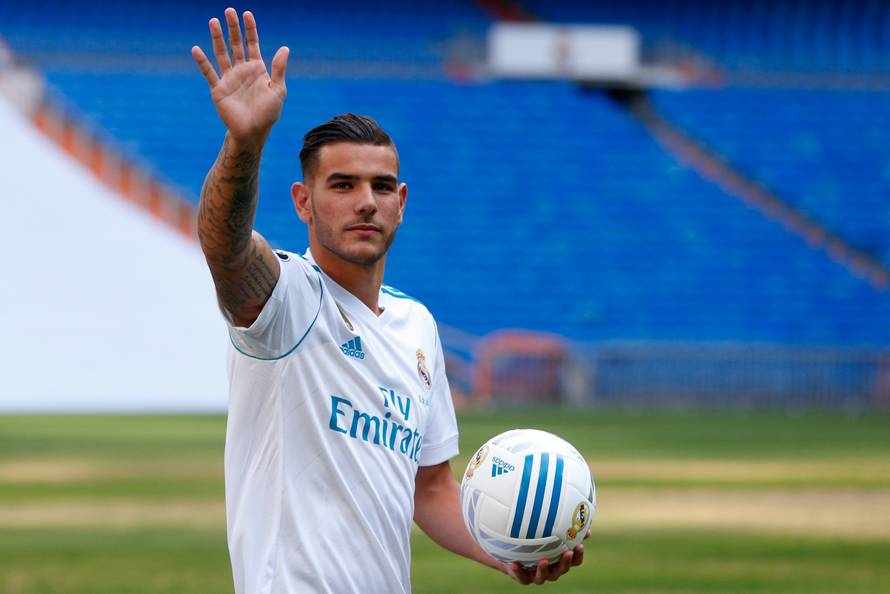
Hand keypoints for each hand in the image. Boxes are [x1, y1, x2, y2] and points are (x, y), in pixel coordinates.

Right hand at [191, 8, 288, 143]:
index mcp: (257, 69)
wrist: (253, 132)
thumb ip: (279, 69)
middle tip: (229, 11)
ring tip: (213, 21)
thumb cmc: (268, 113)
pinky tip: (196, 49)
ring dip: (217, 38)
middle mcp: (242, 70)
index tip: (247, 13)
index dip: (250, 29)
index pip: (252, 44)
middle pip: (236, 44)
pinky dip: (202, 62)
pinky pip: (209, 73)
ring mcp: (229, 78)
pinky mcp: (218, 89)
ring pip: (222, 53)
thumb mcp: (278, 90)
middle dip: (233, 28)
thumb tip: (285, 48)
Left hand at [505, 533, 587, 585]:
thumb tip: (577, 517)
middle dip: (565, 562)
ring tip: (543, 561)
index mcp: (559, 560)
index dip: (578, 555)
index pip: (574, 561)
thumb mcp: (548, 533)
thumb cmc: (536, 542)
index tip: (580, 545)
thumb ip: (562, 526)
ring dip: (544, 569)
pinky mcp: (523, 578)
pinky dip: (519, 571)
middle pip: (562, 570)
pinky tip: (515, 563)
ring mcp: (537, 575)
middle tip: (568, 552)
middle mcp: (551, 570)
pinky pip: (521, 577)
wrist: (514, 554)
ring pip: (543, 577)